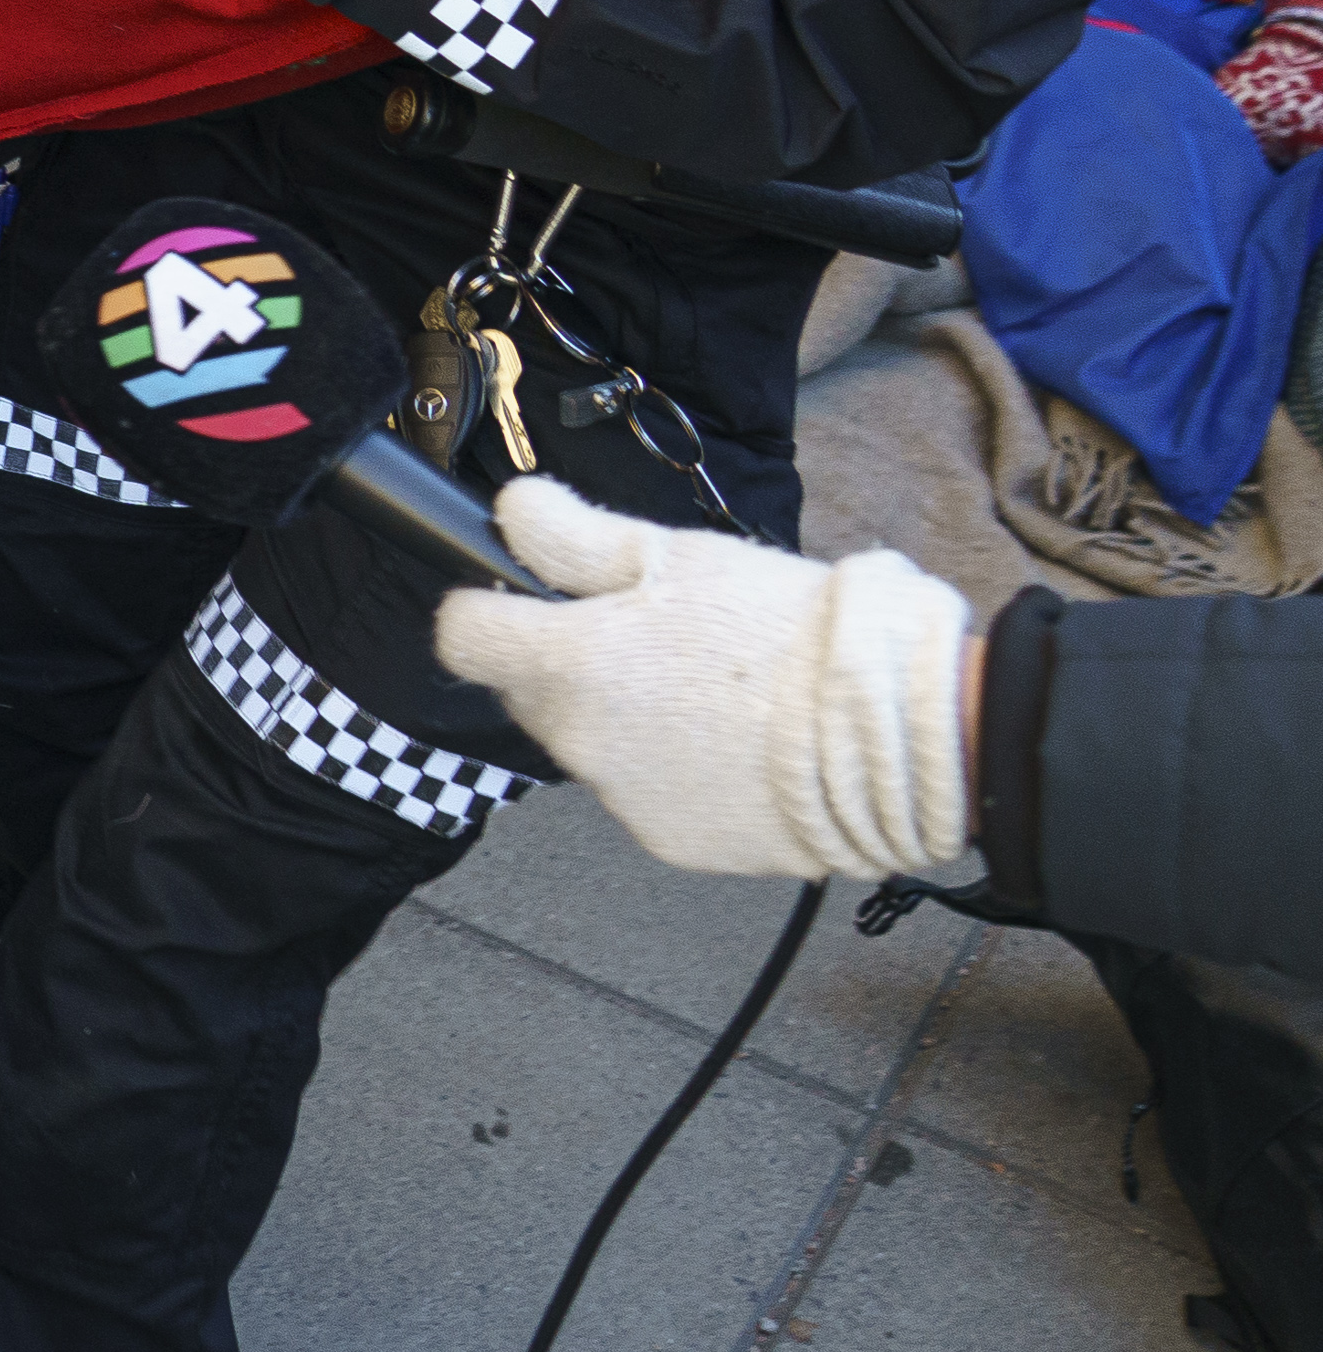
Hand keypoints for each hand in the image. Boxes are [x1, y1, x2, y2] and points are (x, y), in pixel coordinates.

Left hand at [432, 480, 977, 882]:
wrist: (889, 733)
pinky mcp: (668, 840)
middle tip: (649, 638)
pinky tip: (732, 744)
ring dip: (623, 718)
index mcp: (568, 664)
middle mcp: (577, 741)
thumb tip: (509, 511)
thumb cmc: (787, 631)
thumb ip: (575, 537)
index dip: (487, 609)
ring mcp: (620, 799)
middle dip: (566, 665)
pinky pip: (645, 794)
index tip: (523, 597)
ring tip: (708, 692)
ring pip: (590, 744)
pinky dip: (672, 769)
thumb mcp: (678, 557)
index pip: (462, 638)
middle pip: (528, 694)